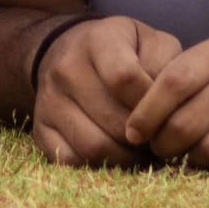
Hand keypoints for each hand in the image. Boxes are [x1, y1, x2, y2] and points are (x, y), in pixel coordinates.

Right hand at [30, 15, 181, 168]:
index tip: (166, 112)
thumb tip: (168, 104)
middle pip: (113, 120)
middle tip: (159, 140)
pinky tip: (116, 155)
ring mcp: (49, 99)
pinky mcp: (40, 128)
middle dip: (144, 137)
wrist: (70, 51)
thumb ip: (167, 63)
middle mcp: (67, 68)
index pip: (124, 78)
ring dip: (125, 157)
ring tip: (141, 150)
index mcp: (98, 40)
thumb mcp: (150, 41)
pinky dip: (98, 167)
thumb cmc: (124, 50)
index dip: (151, 104)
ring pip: (94, 146)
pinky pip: (71, 161)